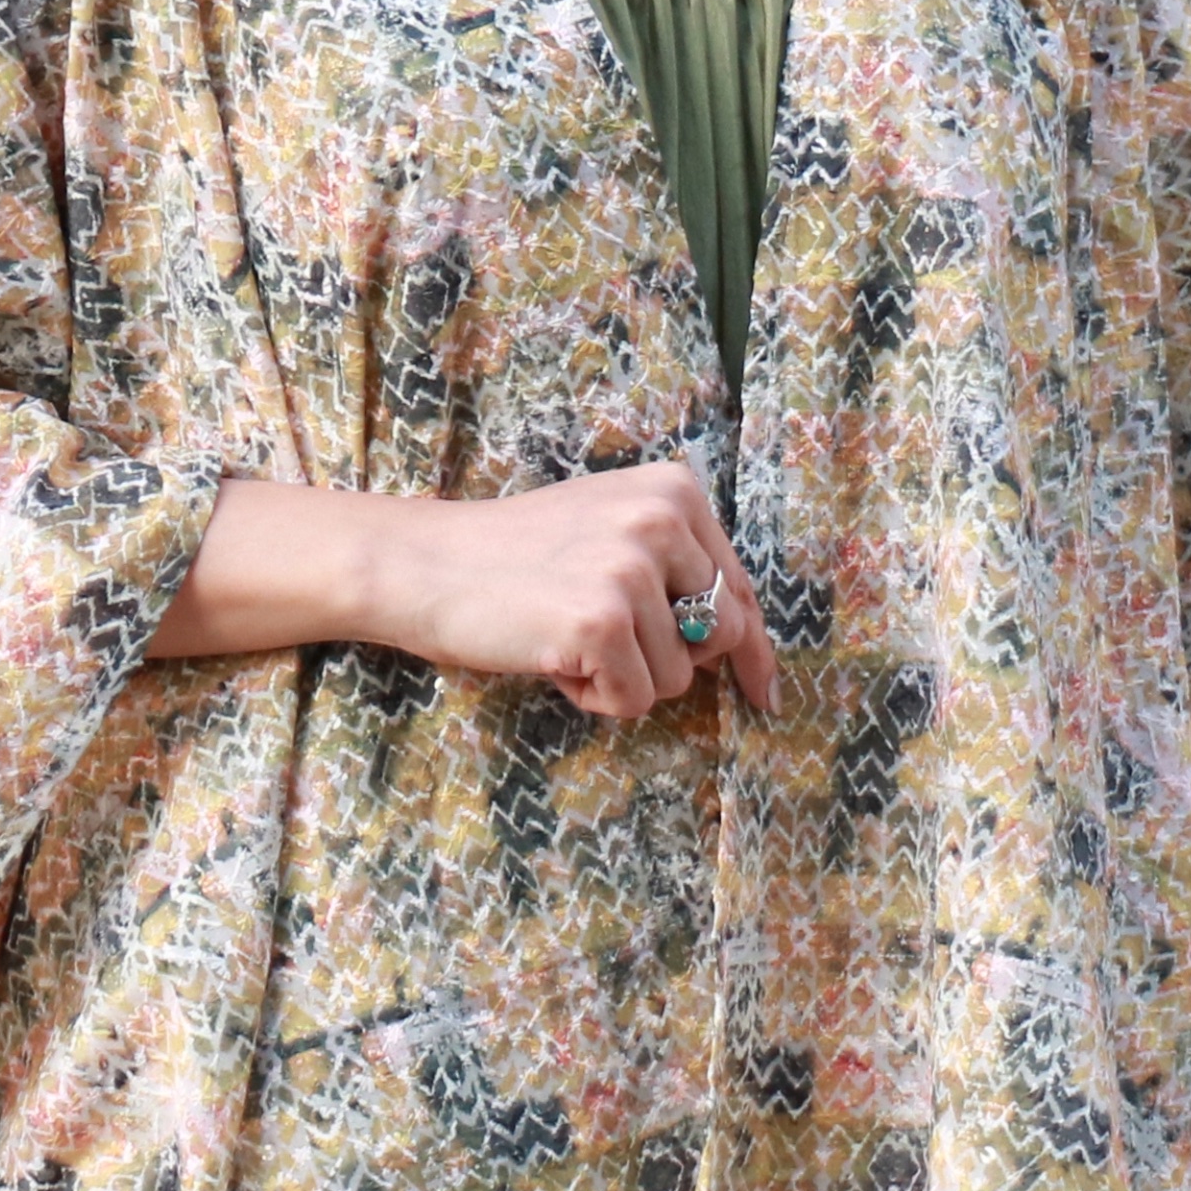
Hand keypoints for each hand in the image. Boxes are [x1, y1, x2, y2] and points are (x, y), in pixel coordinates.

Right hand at [145, 463, 774, 722]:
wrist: (425, 564)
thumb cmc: (514, 558)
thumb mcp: (608, 533)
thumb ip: (676, 572)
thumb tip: (746, 646)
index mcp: (675, 491)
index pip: (740, 588)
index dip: (753, 651)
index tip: (765, 695)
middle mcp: (663, 519)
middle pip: (721, 637)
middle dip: (670, 660)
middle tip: (599, 639)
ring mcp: (632, 569)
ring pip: (676, 679)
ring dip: (621, 677)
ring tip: (561, 636)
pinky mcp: (600, 621)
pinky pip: (635, 700)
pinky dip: (593, 696)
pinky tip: (549, 656)